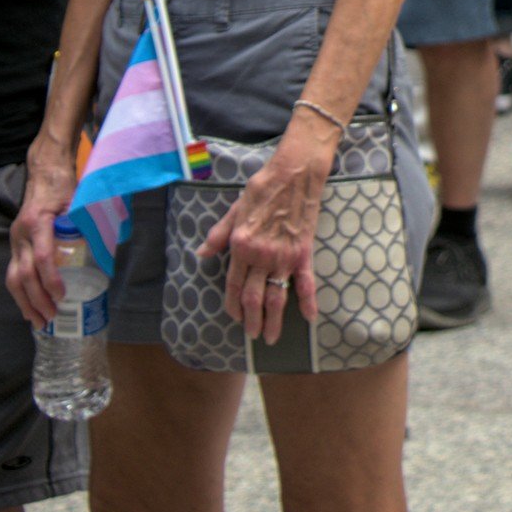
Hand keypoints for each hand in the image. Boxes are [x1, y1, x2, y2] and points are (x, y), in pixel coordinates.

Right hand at [6, 137, 79, 329]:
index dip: (51, 278)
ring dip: (25, 302)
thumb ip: (91, 221)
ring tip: (39, 321)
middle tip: (52, 317)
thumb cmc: (65, 187)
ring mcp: (16, 240)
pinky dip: (21, 293)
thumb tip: (112, 246)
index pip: (42, 256)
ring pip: (13, 277)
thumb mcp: (80, 201)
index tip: (62, 295)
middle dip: (37, 299)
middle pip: (24, 274)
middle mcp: (22, 234)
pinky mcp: (16, 245)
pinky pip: (14, 273)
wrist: (45, 173)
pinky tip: (30, 307)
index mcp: (38, 222)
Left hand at [199, 134, 331, 343]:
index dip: (233, 304)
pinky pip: (306, 282)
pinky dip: (308, 301)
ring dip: (274, 319)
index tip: (234, 317)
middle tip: (253, 337)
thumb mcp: (234, 209)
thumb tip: (201, 254)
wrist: (294, 173)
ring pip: (276, 296)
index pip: (233, 284)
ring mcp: (283, 256)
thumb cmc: (263, 188)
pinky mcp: (303, 252)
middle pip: (254, 297)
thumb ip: (219, 235)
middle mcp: (260, 256)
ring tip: (273, 337)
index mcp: (241, 246)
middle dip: (252, 321)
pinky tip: (310, 317)